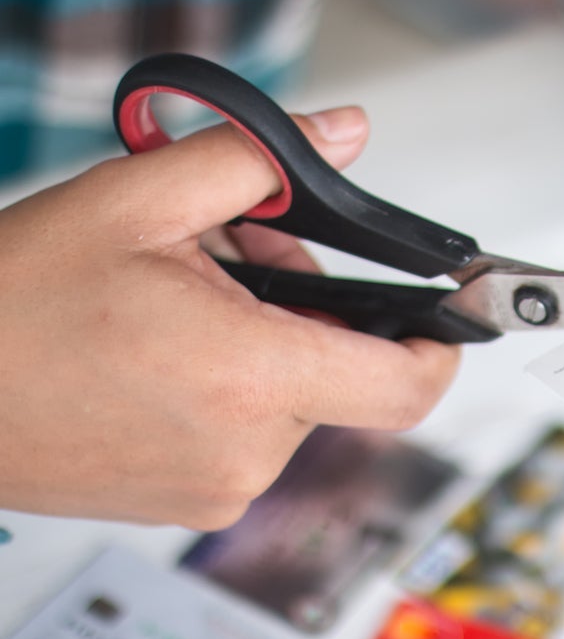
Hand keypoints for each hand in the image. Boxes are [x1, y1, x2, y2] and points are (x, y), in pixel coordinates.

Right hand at [0, 108, 459, 528]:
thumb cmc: (8, 304)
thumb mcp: (136, 199)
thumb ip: (259, 161)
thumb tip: (345, 135)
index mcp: (251, 379)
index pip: (406, 385)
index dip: (441, 344)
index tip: (445, 313)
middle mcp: (247, 451)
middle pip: (342, 371)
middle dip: (313, 304)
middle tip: (244, 251)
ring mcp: (216, 488)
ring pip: (294, 398)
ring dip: (268, 340)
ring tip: (186, 295)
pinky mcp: (186, 503)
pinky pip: (250, 432)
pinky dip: (236, 382)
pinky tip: (170, 343)